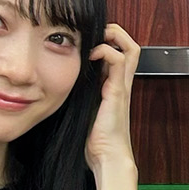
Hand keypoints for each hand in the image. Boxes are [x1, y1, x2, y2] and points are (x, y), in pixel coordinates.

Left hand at [84, 24, 140, 176]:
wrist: (107, 157)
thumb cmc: (94, 139)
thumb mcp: (83, 109)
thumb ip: (79, 94)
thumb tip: (56, 82)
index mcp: (114, 86)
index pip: (119, 53)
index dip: (107, 40)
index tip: (88, 40)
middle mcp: (121, 83)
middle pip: (131, 46)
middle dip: (116, 32)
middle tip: (97, 32)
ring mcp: (121, 86)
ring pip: (130, 48)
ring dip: (114, 36)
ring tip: (97, 38)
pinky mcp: (117, 91)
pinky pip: (119, 60)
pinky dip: (106, 51)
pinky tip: (91, 55)